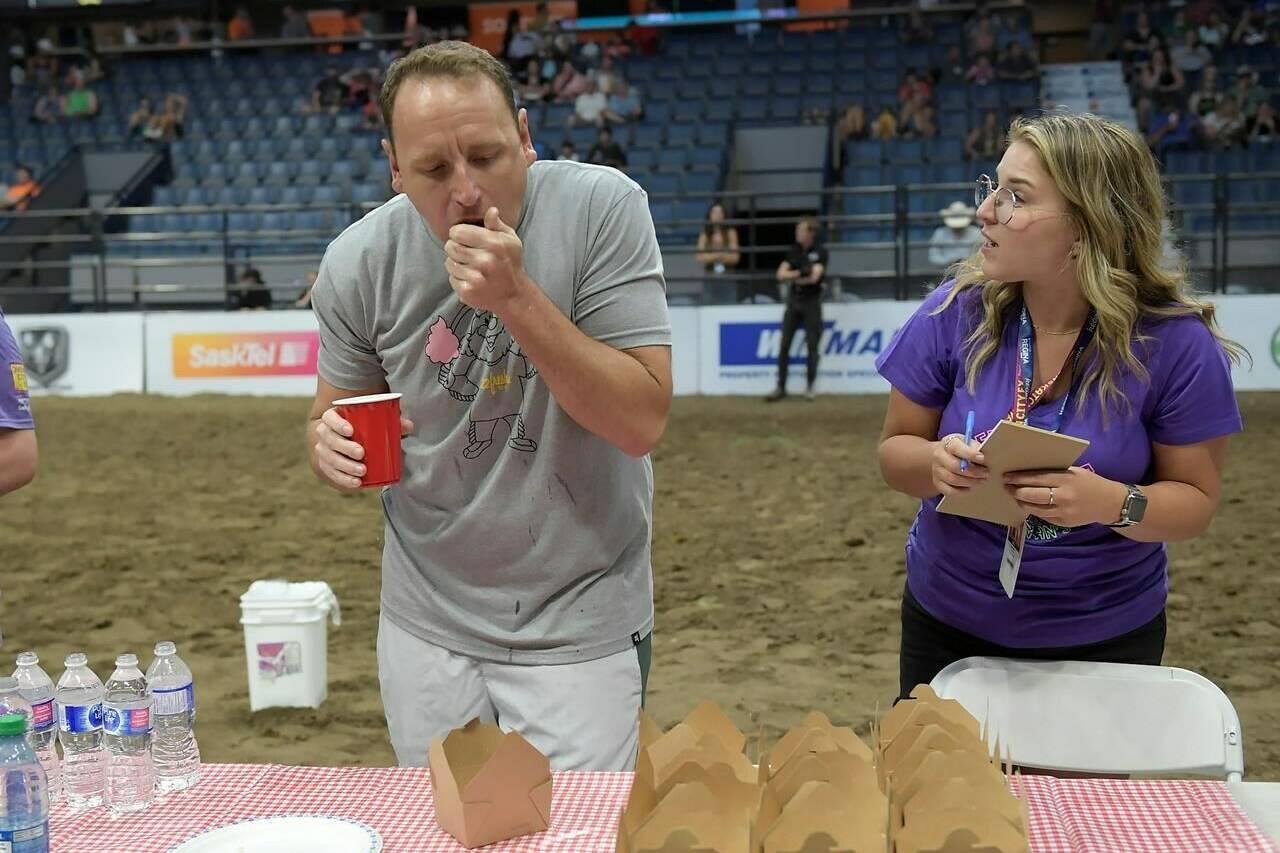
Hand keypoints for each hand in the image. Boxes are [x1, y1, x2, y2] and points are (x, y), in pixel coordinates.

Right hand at [314, 408, 415, 491]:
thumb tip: (410, 426)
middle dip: (344, 447)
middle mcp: (324, 433)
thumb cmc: (364, 428)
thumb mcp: (376, 423)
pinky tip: (356, 483)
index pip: (330, 418)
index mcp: (333, 418)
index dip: (337, 424)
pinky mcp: (326, 466)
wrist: (346, 441)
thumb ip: (393, 423)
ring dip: (345, 466)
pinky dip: (343, 479)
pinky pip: (331, 474)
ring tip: (361, 472)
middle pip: (329, 439)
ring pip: (329, 458)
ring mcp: (323, 450)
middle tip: (361, 454)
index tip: (351, 431)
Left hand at [445, 207, 529, 313]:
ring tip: (470, 267)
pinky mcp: (468, 291)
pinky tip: (470, 279)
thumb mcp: (510, 240)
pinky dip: (458, 278)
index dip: (459, 234)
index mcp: (494, 244)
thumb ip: (497, 225)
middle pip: (451, 247)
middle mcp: (485, 260)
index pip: (458, 232)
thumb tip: (491, 210)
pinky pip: (451, 278)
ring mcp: (476, 277)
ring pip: (449, 263)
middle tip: (468, 254)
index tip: (465, 239)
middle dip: (456, 248)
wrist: (514, 295)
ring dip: (456, 264)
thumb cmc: (511, 264)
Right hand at [931, 433, 986, 496]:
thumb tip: (985, 458)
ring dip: (970, 482)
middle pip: (954, 466)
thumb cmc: (961, 450)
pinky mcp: (937, 483)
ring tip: (981, 480)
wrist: (943, 456)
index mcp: (948, 443)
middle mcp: (939, 456)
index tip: (982, 458)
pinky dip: (962, 491)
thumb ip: (975, 448)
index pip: (956, 448)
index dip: (970, 454)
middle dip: (973, 471)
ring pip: (953, 479)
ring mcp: (936, 470)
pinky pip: (949, 491)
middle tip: (986, 473)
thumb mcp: (967, 443)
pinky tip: (970, 487)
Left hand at [1003, 467, 1127, 527]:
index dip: (1019, 478)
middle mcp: (1063, 497)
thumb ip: (1055, 472)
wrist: (1110, 503)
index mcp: (1066, 480)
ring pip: (1034, 509)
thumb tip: (1030, 470)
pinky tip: (1027, 504)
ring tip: (1014, 495)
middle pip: (1032, 495)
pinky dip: (1033, 510)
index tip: (1007, 476)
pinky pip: (1043, 516)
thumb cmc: (1090, 482)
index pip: (1036, 479)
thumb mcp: (1074, 471)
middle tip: (1006, 486)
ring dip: (1021, 502)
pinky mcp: (1064, 522)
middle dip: (1016, 491)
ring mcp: (1063, 512)